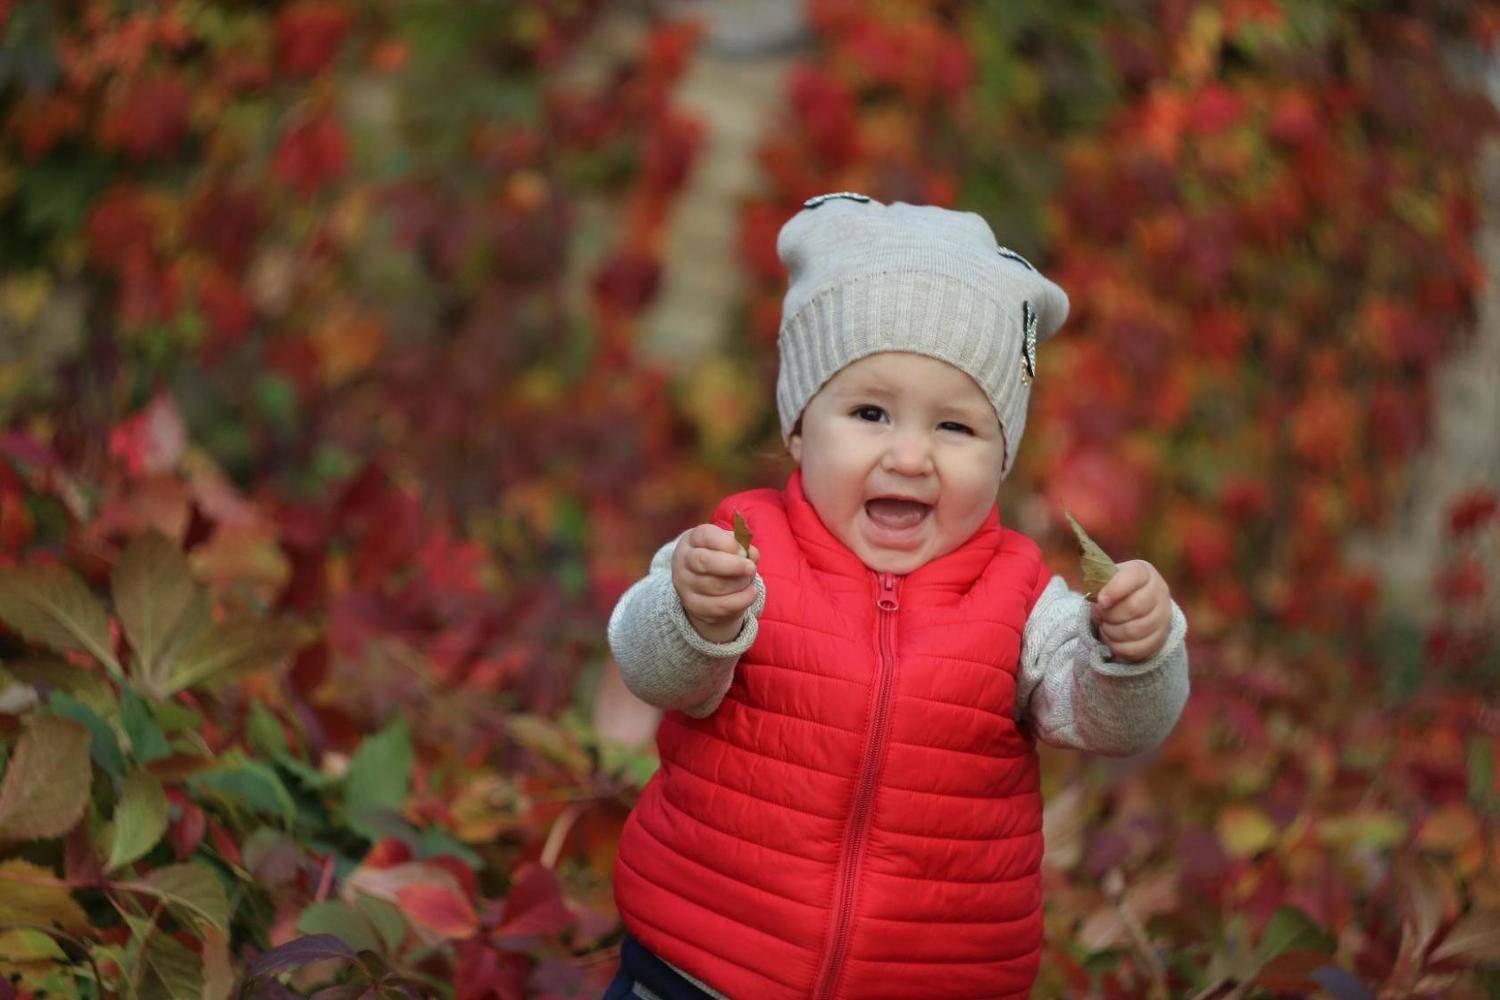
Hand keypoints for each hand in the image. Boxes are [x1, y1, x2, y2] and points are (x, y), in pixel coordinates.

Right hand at [672, 523, 760, 643]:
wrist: (705, 589)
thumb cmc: (722, 560)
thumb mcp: (730, 547)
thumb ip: (742, 547)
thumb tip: (750, 555)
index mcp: (693, 539)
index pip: (706, 535)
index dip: (728, 543)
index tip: (744, 551)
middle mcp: (684, 560)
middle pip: (704, 561)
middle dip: (733, 565)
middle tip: (751, 568)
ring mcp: (685, 585)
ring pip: (715, 586)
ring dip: (740, 584)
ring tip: (749, 580)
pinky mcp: (694, 606)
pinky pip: (719, 606)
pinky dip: (741, 600)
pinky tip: (750, 594)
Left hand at [1089, 559, 1172, 662]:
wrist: (1137, 603)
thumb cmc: (1116, 590)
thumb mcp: (1107, 581)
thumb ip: (1100, 588)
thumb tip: (1098, 606)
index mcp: (1144, 572)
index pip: (1134, 576)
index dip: (1115, 590)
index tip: (1101, 601)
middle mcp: (1159, 591)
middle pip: (1134, 607)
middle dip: (1110, 615)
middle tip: (1100, 616)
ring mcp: (1164, 615)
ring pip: (1137, 630)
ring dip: (1113, 632)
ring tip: (1105, 628)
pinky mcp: (1162, 637)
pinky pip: (1140, 648)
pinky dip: (1121, 647)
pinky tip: (1112, 641)